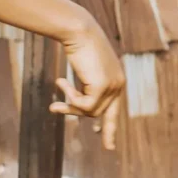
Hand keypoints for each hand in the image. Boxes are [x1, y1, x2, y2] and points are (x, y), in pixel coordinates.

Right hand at [49, 16, 124, 150]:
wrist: (78, 30)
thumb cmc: (77, 45)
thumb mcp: (84, 69)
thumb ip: (87, 86)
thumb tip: (82, 108)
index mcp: (117, 79)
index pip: (114, 108)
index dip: (110, 127)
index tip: (109, 146)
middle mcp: (119, 84)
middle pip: (101, 113)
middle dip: (84, 117)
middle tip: (67, 117)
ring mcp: (113, 86)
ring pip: (91, 111)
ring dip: (71, 104)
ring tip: (58, 84)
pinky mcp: (103, 86)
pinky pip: (84, 105)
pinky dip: (70, 98)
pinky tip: (61, 81)